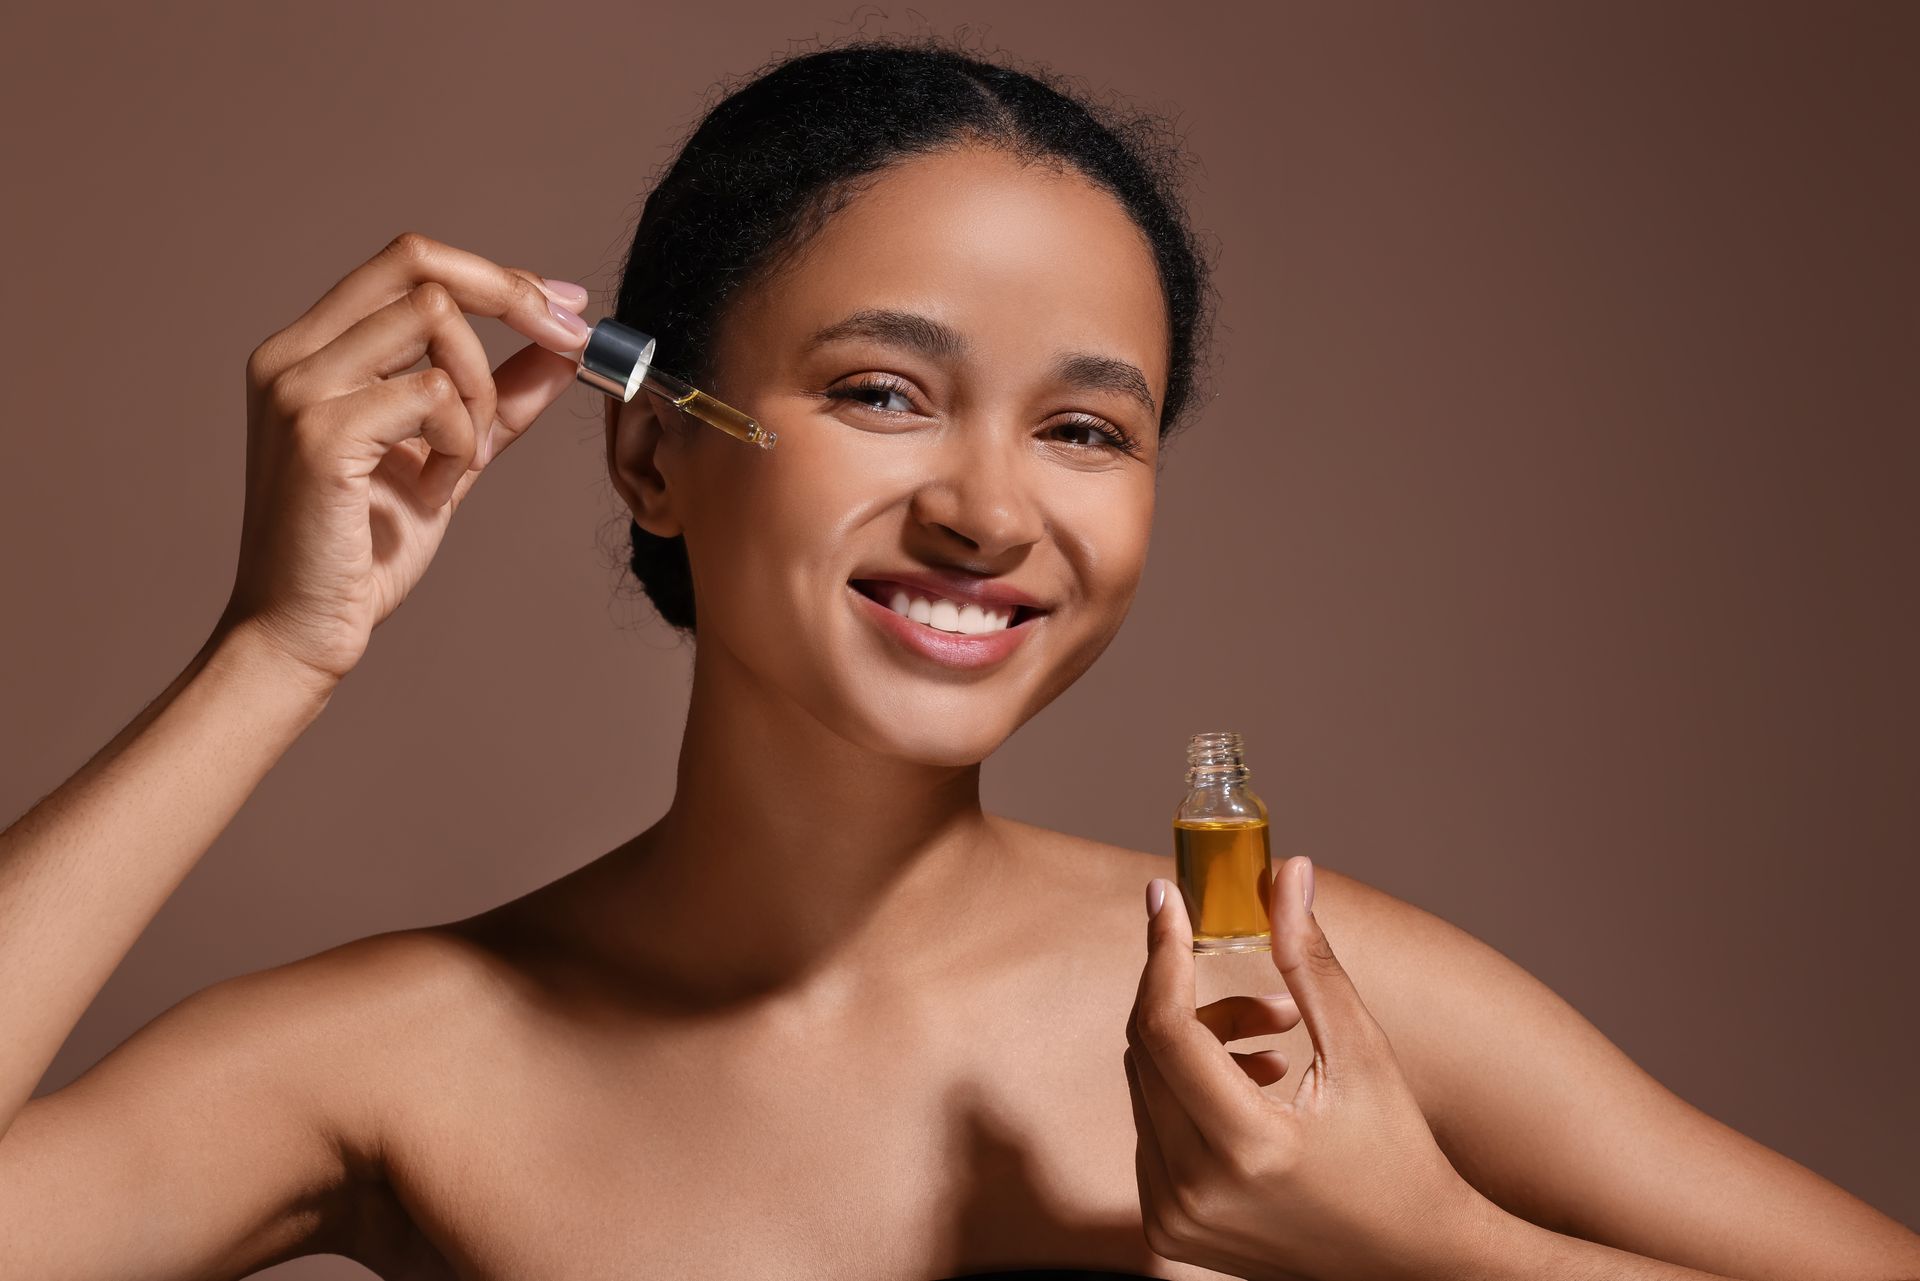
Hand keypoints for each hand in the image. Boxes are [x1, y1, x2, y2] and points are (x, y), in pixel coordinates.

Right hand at [215, 232, 593, 689]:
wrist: (302, 630)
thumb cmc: (364, 550)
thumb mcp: (451, 456)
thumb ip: (499, 397)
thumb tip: (565, 343)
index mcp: (312, 349)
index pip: (408, 261)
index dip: (497, 275)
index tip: (568, 308)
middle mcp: (292, 353)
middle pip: (420, 264)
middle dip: (513, 297)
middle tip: (571, 343)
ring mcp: (299, 388)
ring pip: (437, 324)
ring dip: (480, 396)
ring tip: (461, 462)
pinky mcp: (319, 432)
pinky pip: (435, 394)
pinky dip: (460, 444)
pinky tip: (432, 492)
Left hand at [1123, 856, 1493, 1280]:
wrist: (1409, 1265)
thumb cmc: (1399, 1156)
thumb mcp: (1363, 1054)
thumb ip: (1311, 962)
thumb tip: (1284, 871)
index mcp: (1247, 1148)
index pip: (1166, 1029)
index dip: (1163, 953)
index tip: (1167, 899)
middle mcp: (1194, 1190)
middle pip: (1147, 1050)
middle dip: (1193, 998)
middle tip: (1267, 1001)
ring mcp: (1172, 1217)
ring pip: (1145, 1084)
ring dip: (1195, 1045)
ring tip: (1276, 1050)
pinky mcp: (1165, 1229)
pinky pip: (1150, 1126)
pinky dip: (1187, 1091)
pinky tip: (1252, 1092)